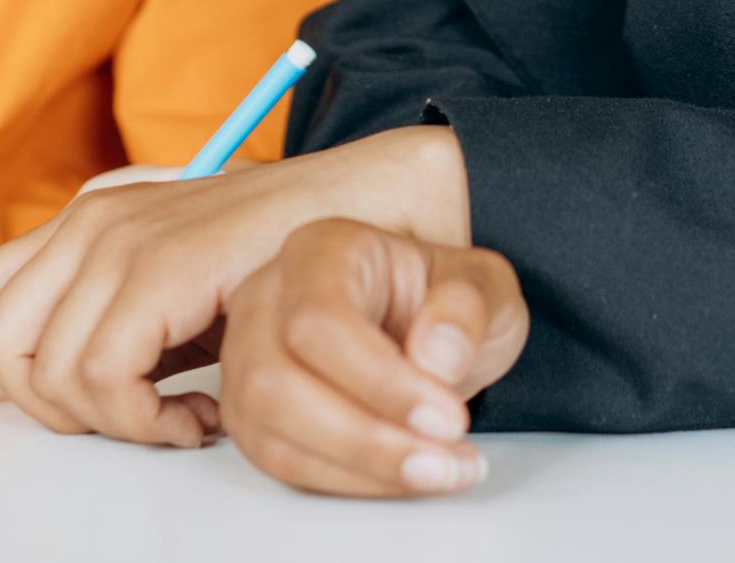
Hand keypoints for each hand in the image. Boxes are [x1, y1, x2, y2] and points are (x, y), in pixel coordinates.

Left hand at [0, 126, 469, 442]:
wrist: (359, 213)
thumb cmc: (274, 261)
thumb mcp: (176, 290)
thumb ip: (115, 313)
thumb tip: (59, 378)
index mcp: (84, 225)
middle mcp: (88, 223)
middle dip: (48, 410)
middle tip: (129, 423)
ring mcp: (120, 240)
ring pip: (48, 372)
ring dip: (110, 423)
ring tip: (176, 420)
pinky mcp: (159, 267)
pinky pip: (104, 377)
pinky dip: (144, 421)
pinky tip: (197, 418)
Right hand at [220, 219, 526, 496]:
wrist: (426, 332)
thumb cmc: (444, 303)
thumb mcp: (485, 286)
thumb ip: (468, 308)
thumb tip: (436, 357)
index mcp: (322, 251)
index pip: (319, 319)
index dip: (379, 381)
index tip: (446, 418)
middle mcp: (269, 298)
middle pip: (273, 382)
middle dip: (363, 439)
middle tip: (442, 459)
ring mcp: (249, 356)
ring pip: (266, 431)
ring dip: (357, 469)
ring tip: (435, 472)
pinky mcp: (252, 411)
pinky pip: (279, 462)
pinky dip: (347, 482)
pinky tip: (403, 477)